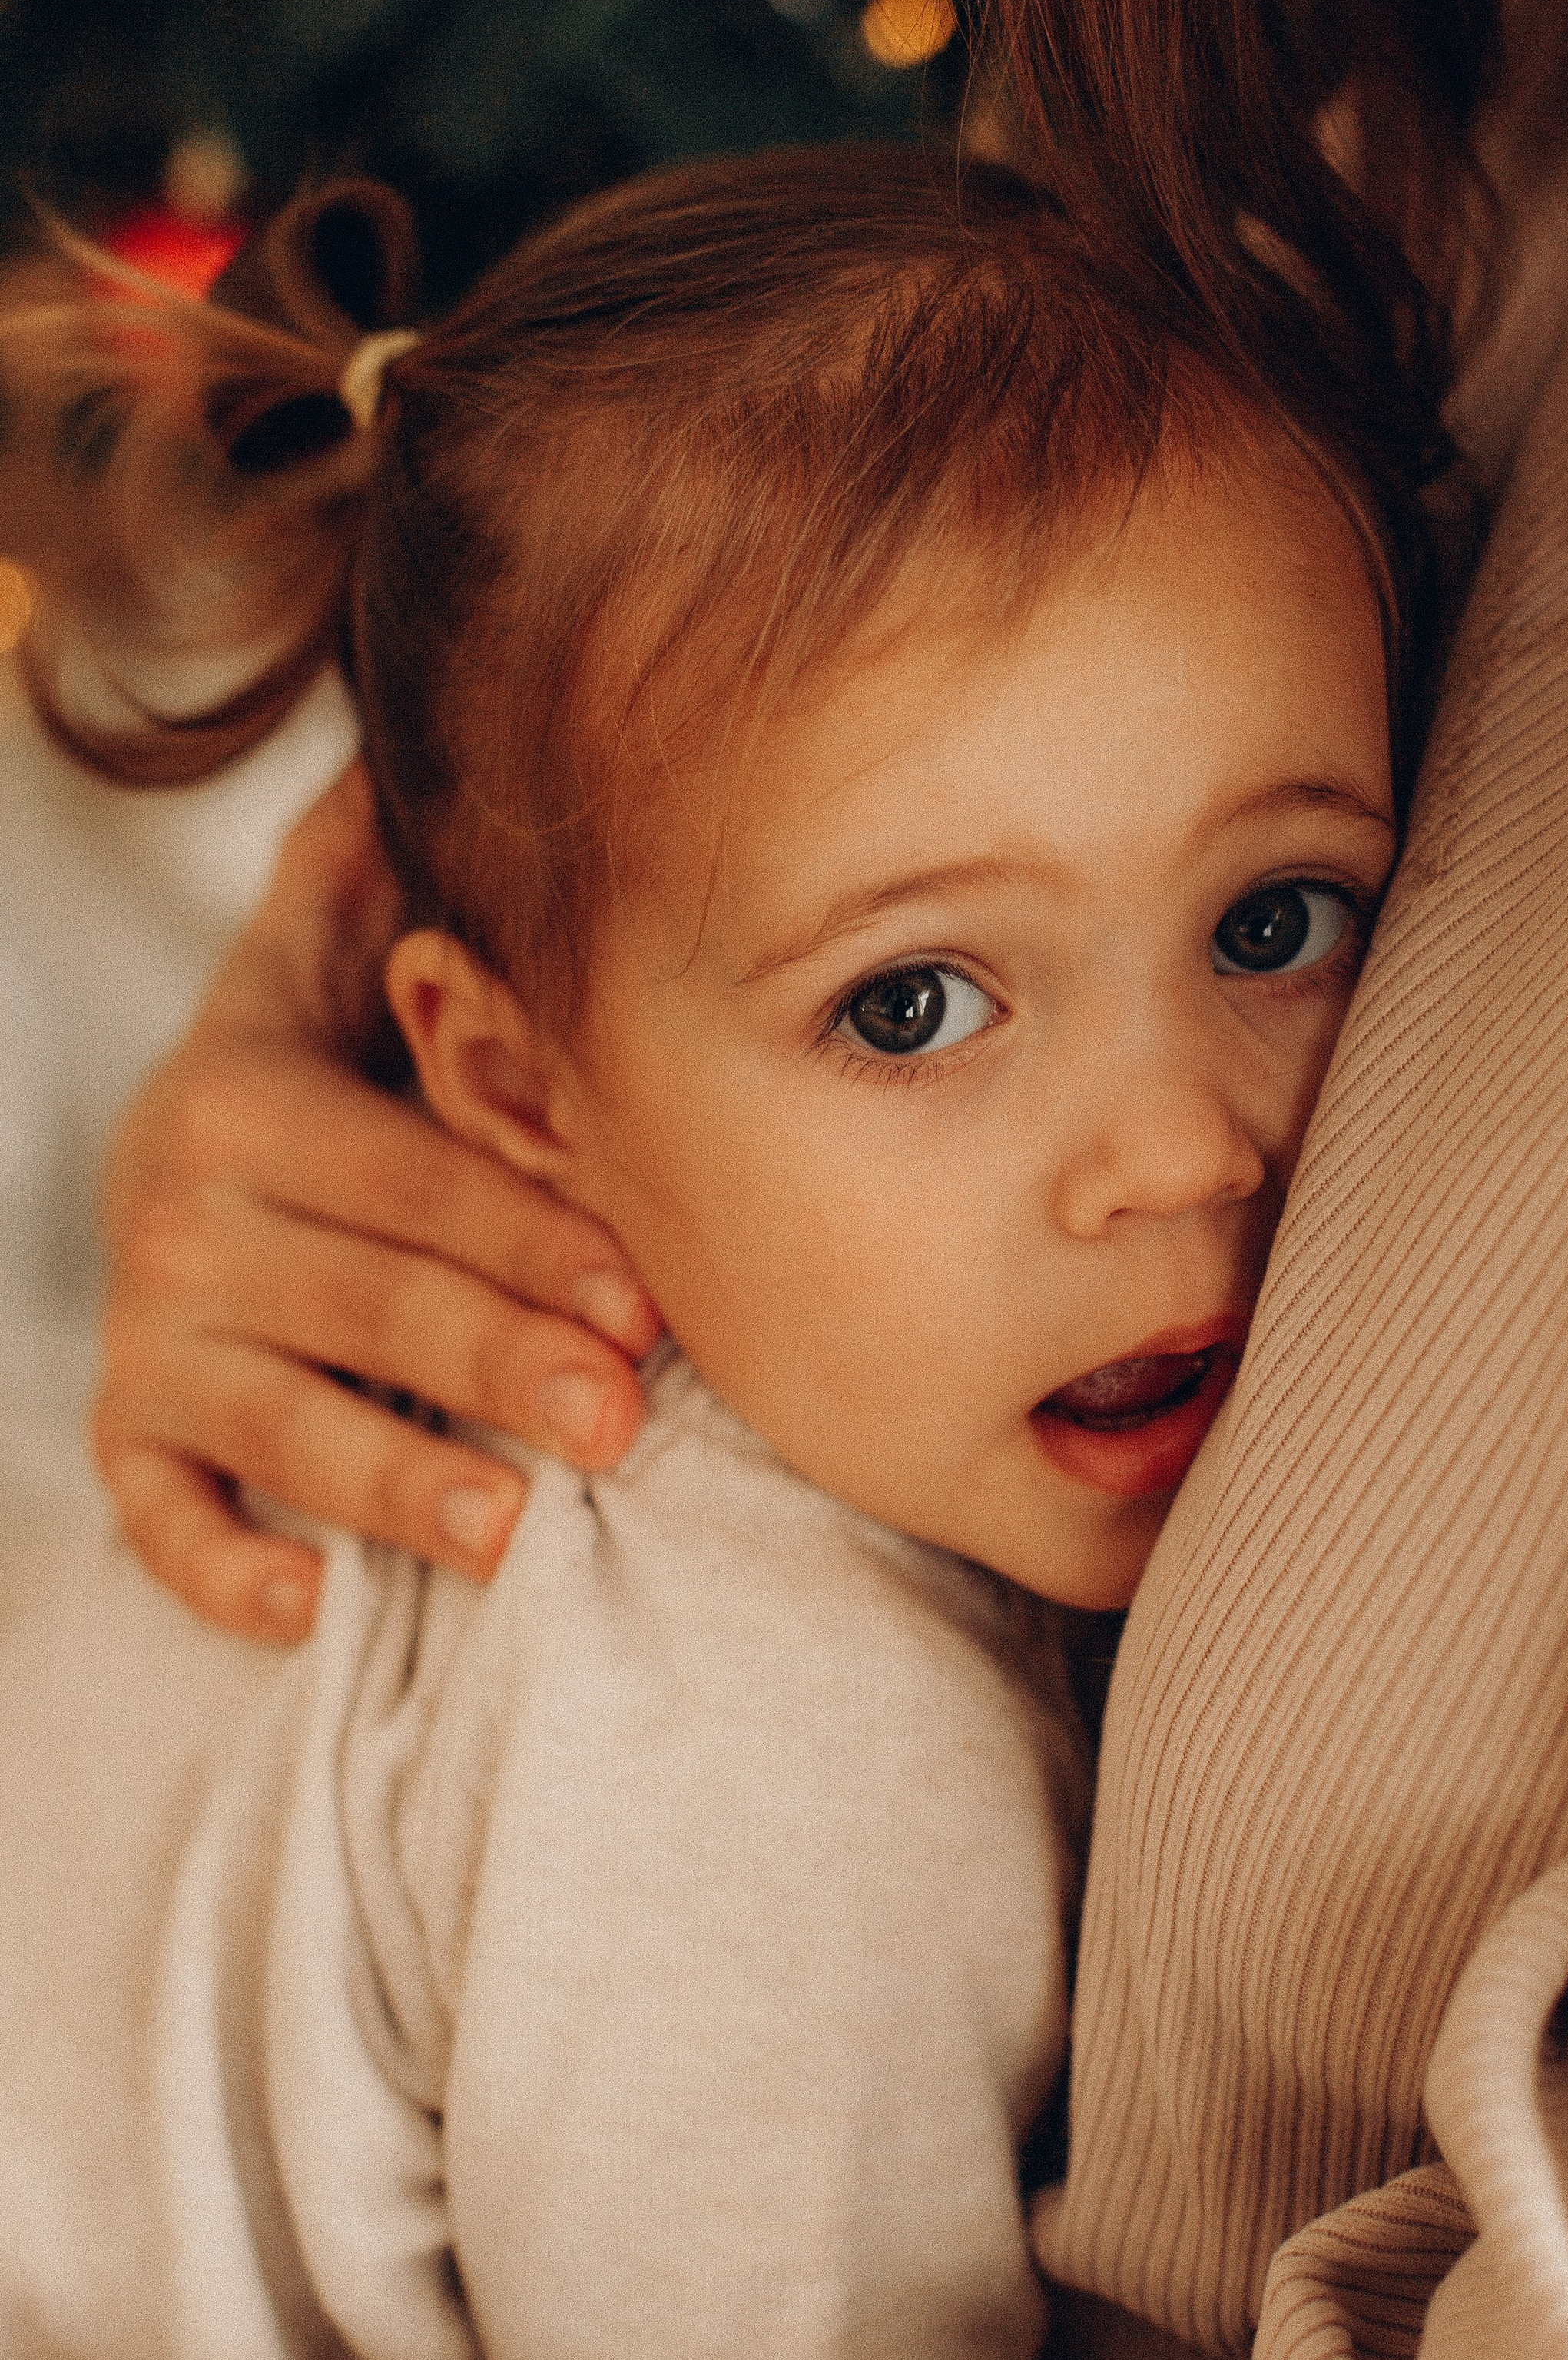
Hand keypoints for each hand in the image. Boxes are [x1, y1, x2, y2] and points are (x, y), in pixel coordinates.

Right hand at [95, 764, 659, 1642]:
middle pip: (372, 1302)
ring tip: (505, 1531)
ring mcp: (154, 1339)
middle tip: (621, 1420)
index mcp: (246, 1101)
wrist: (170, 1172)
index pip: (414, 1181)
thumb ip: (366, 888)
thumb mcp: (315, 971)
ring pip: (282, 1421)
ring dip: (393, 1480)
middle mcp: (184, 1221)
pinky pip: (160, 1513)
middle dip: (500, 1362)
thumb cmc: (308, 1084)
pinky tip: (304, 1609)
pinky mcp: (130, 1433)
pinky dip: (219, 1567)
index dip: (530, 1236)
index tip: (646, 1296)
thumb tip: (415, 750)